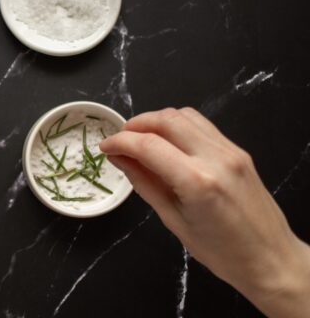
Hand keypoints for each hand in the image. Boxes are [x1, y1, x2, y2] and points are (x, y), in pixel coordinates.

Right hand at [99, 108, 309, 317]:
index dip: (120, 141)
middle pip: (166, 120)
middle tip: (119, 140)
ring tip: (140, 139)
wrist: (270, 259)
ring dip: (156, 121)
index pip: (148, 145)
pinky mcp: (238, 151)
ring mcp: (231, 151)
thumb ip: (144, 183)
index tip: (104, 147)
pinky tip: (166, 142)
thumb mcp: (173, 220)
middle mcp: (216, 158)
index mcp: (197, 182)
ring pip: (185, 115)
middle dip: (136, 124)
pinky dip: (177, 126)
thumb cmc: (220, 252)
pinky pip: (202, 126)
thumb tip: (120, 158)